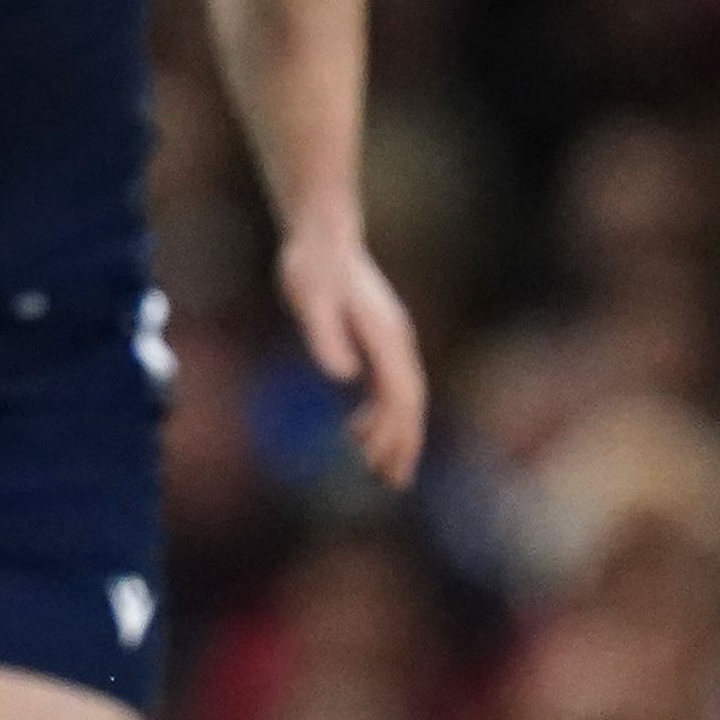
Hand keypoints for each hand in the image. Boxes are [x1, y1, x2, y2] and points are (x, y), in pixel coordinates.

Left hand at [280, 218, 428, 487]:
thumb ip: (325, 337)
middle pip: (409, 403)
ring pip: (400, 397)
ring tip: (377, 469)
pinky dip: (377, 413)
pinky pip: (385, 385)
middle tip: (394, 483)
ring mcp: (389, 340)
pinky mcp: (376, 338)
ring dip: (391, 433)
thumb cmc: (312, 267)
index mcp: (386, 338)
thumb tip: (343, 376)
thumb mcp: (310, 301)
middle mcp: (396, 341)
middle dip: (404, 444)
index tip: (387, 465)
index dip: (397, 433)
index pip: (402, 396)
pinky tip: (356, 430)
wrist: (321, 236)